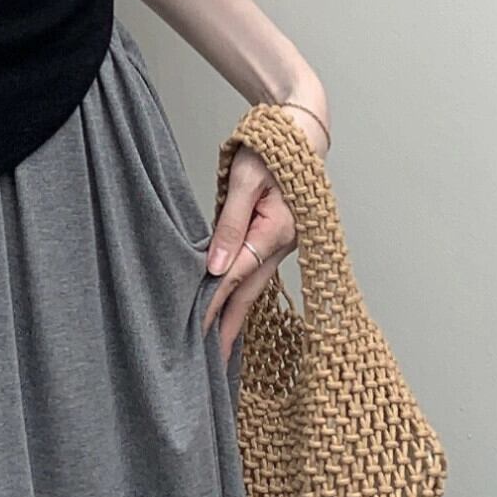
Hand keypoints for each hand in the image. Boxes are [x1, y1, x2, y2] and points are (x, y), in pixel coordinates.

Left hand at [201, 140, 303, 364]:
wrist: (301, 130)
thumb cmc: (270, 148)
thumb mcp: (244, 179)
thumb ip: (231, 223)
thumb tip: (216, 267)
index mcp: (276, 231)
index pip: (235, 277)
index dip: (213, 304)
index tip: (195, 331)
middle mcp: (283, 244)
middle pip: (249, 293)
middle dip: (229, 328)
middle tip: (213, 365)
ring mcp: (283, 244)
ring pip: (254, 286)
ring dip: (236, 315)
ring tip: (221, 348)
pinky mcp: (278, 239)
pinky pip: (258, 273)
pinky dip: (244, 293)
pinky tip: (232, 309)